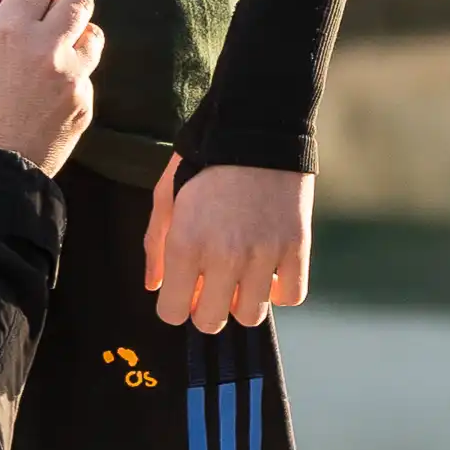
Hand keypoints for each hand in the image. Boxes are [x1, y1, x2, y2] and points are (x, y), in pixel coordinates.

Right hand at [0, 0, 101, 176]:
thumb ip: (1, 36)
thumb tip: (17, 22)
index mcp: (9, 30)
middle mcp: (46, 47)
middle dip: (63, 5)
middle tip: (46, 21)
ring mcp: (72, 78)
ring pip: (93, 36)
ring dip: (75, 40)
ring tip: (55, 57)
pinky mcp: (84, 107)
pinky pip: (86, 80)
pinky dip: (71, 83)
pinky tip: (48, 100)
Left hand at [144, 155, 312, 331]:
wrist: (256, 128)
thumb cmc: (203, 161)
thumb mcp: (166, 194)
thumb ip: (155, 244)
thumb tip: (153, 287)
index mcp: (185, 241)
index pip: (172, 312)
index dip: (174, 304)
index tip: (182, 290)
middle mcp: (223, 254)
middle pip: (210, 321)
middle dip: (205, 308)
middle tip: (210, 283)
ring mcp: (263, 254)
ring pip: (250, 315)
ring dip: (242, 300)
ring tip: (240, 273)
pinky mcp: (296, 248)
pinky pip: (290, 297)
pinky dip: (279, 289)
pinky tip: (268, 268)